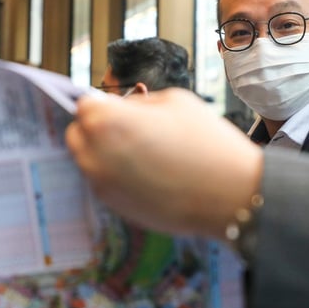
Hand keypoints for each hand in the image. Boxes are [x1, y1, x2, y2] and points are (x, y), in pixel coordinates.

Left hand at [67, 88, 263, 237]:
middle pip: (78, 134)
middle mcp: (95, 154)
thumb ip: (140, 102)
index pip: (85, 104)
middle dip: (96, 128)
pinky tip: (149, 173)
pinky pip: (106, 183)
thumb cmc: (207, 142)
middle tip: (126, 127)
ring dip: (105, 152)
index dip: (104, 103)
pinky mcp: (116, 207)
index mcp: (106, 121)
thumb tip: (124, 108)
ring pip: (89, 161)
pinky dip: (118, 175)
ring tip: (142, 151)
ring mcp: (103, 184)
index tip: (118, 106)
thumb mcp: (175, 100)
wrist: (229, 194)